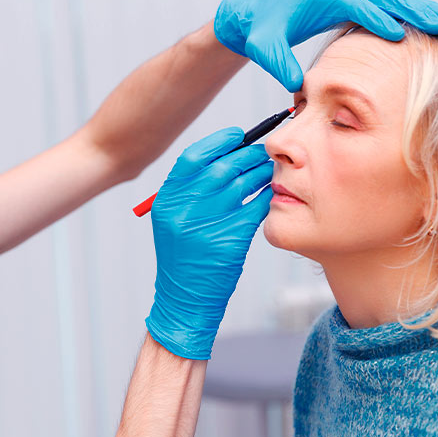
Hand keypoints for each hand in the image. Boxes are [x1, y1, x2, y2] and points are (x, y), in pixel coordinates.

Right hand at [145, 128, 273, 358]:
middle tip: (262, 152)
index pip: (193, 157)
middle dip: (247, 155)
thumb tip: (226, 154)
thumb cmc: (183, 258)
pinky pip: (254, 208)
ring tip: (268, 171)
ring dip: (259, 173)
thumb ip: (191, 190)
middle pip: (221, 167)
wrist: (184, 300)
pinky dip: (265, 197)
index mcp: (168, 201)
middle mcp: (184, 210)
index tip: (237, 136)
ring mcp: (206, 226)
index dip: (218, 142)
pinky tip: (269, 194)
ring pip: (242, 185)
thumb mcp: (173, 221)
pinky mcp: (229, 242)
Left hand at [214, 0, 437, 91]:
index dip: (379, 20)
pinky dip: (405, 11)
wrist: (258, 13)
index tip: (400, 37)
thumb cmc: (262, 30)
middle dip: (412, 9)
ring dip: (417, 8)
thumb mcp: (265, 49)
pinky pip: (383, 2)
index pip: (356, 5)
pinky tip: (425, 23)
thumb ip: (279, 65)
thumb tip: (296, 85)